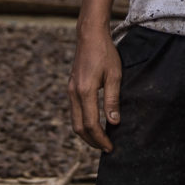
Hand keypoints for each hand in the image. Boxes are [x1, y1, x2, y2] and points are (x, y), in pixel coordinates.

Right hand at [68, 19, 122, 150]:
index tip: (110, 147)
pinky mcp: (71, 88)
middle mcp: (74, 93)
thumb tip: (114, 123)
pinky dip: (83, 123)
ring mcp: (70, 91)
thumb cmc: (105, 53)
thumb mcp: (114, 75)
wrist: (89, 36)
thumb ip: (112, 100)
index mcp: (85, 91)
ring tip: (101, 140)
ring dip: (87, 134)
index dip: (101, 139)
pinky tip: (94, 124)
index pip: (91, 124)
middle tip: (106, 148)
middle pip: (79, 128)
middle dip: (92, 141)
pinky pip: (74, 112)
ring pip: (75, 121)